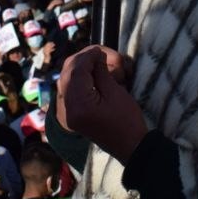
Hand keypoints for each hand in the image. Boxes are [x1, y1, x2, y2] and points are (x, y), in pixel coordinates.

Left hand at [57, 45, 144, 162]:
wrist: (130, 148)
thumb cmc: (127, 121)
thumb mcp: (115, 92)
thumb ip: (101, 72)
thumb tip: (95, 57)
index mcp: (79, 104)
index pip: (76, 70)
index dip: (87, 56)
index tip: (100, 50)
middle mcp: (68, 108)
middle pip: (67, 74)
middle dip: (82, 60)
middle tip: (99, 54)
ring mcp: (68, 112)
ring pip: (67, 80)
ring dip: (80, 68)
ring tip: (97, 62)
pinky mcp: (72, 114)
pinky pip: (70, 90)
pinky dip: (79, 78)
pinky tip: (92, 74)